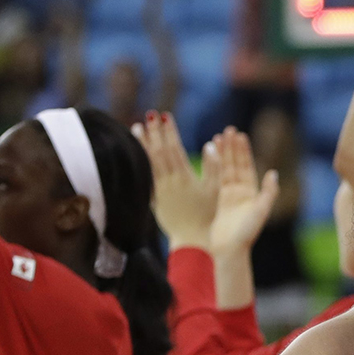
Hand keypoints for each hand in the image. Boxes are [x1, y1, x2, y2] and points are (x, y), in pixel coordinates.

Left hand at [133, 111, 217, 250]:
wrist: (191, 239)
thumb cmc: (207, 214)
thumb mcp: (216, 190)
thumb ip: (214, 166)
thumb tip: (210, 145)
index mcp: (185, 177)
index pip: (174, 148)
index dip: (169, 131)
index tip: (165, 116)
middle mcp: (169, 181)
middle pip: (159, 152)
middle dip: (154, 132)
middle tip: (150, 115)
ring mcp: (159, 190)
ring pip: (149, 162)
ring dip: (143, 143)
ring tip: (137, 127)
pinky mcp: (153, 198)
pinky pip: (145, 175)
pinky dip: (140, 161)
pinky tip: (137, 152)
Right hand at [210, 126, 279, 255]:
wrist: (230, 250)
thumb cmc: (247, 234)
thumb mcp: (261, 211)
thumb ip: (268, 192)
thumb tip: (273, 173)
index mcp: (252, 193)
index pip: (247, 166)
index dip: (244, 151)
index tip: (240, 135)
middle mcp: (242, 192)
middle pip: (237, 164)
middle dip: (233, 148)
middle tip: (229, 130)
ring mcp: (230, 196)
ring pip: (226, 170)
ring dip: (223, 154)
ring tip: (218, 137)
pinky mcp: (219, 202)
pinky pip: (216, 180)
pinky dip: (214, 167)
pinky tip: (209, 155)